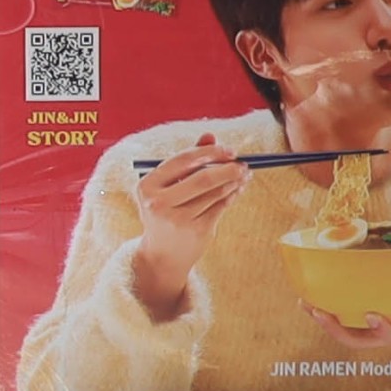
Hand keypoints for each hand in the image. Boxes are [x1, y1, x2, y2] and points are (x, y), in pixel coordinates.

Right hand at [129, 134, 247, 320]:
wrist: (162, 254)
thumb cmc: (166, 211)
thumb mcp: (168, 186)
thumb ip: (187, 160)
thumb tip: (210, 136)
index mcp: (147, 185)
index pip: (182, 161)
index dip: (210, 152)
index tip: (229, 150)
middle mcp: (158, 203)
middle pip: (201, 178)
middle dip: (227, 168)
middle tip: (242, 164)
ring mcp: (177, 219)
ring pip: (214, 193)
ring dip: (233, 182)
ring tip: (243, 175)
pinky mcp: (196, 231)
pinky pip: (220, 207)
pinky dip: (231, 195)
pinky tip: (237, 189)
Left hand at [305, 280, 390, 356]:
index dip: (383, 330)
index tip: (372, 315)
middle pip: (362, 341)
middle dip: (338, 330)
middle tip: (318, 312)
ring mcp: (384, 327)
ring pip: (351, 332)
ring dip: (327, 320)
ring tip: (306, 303)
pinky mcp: (377, 318)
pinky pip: (351, 318)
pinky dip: (334, 307)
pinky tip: (316, 294)